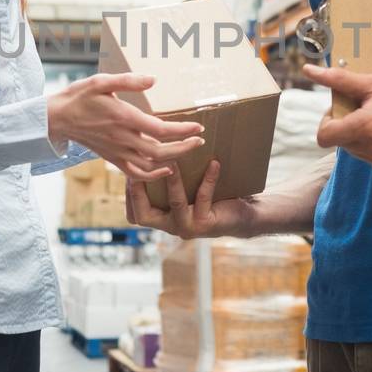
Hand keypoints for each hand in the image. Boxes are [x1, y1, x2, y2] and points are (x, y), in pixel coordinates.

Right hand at [47, 74, 204, 181]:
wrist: (57, 118)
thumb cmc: (79, 96)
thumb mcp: (101, 81)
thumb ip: (128, 80)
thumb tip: (153, 80)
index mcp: (124, 118)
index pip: (161, 129)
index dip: (183, 131)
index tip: (199, 127)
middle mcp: (123, 138)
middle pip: (161, 151)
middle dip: (184, 146)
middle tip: (200, 139)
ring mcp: (117, 151)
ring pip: (151, 164)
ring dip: (173, 159)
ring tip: (189, 149)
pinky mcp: (112, 158)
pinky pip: (135, 174)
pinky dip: (153, 175)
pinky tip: (166, 169)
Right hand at [125, 158, 255, 237]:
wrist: (242, 215)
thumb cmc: (211, 197)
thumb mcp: (186, 188)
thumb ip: (167, 176)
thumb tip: (152, 144)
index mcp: (160, 218)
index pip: (134, 211)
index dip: (129, 190)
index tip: (130, 163)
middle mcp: (170, 226)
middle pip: (143, 215)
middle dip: (139, 190)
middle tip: (142, 164)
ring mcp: (187, 227)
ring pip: (175, 203)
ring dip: (173, 180)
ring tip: (174, 159)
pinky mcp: (206, 224)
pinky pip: (204, 198)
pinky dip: (208, 179)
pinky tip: (214, 163)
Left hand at [304, 64, 371, 176]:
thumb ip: (337, 79)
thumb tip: (308, 70)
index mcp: (364, 127)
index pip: (324, 136)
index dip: (327, 122)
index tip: (340, 112)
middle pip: (342, 143)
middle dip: (348, 127)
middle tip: (367, 112)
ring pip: (357, 152)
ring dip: (363, 139)